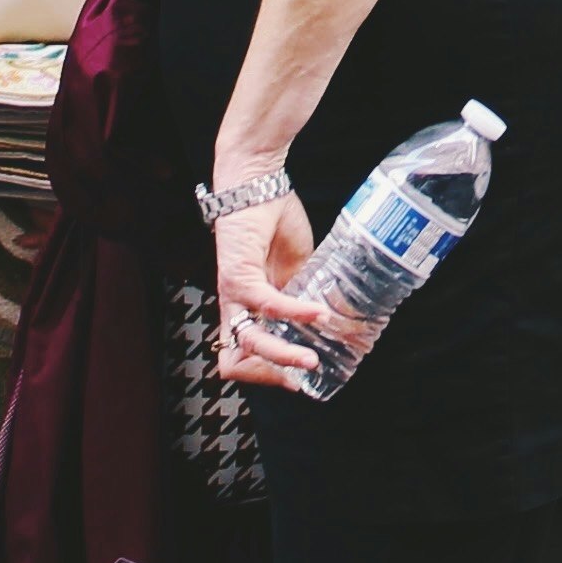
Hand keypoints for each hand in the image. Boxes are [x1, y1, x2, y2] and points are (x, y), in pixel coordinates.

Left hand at [208, 180, 344, 391]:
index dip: (266, 373)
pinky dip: (294, 312)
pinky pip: (267, 303)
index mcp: (246, 308)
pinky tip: (317, 313)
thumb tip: (328, 317)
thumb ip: (302, 293)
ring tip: (312, 361)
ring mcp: (234, 292)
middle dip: (267, 376)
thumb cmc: (273, 220)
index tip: (299, 378)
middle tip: (299, 379)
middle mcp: (234, 306)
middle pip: (233, 362)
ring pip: (248, 341)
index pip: (243, 356)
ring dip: (282, 356)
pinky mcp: (240, 273)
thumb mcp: (295, 268)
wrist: (258, 183)